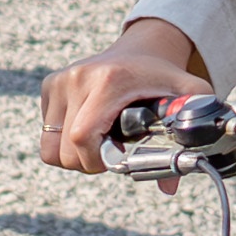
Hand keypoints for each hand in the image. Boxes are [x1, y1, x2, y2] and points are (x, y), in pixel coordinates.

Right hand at [42, 22, 208, 169]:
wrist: (142, 48)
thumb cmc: (164, 78)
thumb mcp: (189, 98)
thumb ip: (189, 137)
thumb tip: (168, 186)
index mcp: (110, 81)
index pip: (81, 136)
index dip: (93, 160)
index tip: (113, 161)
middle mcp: (79, 78)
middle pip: (63, 149)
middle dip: (86, 163)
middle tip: (108, 154)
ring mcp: (60, 80)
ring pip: (48, 146)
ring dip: (71, 156)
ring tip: (96, 144)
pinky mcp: (50, 84)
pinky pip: (46, 131)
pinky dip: (62, 140)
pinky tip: (88, 127)